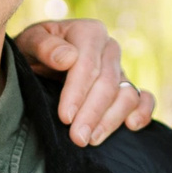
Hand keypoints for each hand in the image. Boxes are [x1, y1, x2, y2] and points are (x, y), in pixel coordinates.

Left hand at [12, 18, 157, 145]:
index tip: (65, 117)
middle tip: (77, 138)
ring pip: (127, 95)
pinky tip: (131, 126)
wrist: (38, 62)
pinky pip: (143, 99)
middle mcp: (109, 48)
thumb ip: (43, 46)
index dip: (78, 92)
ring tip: (91, 140)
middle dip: (92, 113)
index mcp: (89, 32)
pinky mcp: (126, 88)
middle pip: (108, 83)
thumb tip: (68, 58)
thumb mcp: (28, 42)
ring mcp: (120, 69)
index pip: (88, 64)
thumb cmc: (33, 52)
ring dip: (111, 120)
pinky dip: (142, 112)